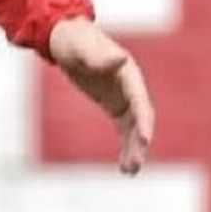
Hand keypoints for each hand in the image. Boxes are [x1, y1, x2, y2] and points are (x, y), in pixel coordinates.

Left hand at [47, 17, 154, 175]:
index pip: (140, 101)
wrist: (65, 38)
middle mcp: (131, 87)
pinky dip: (125, 147)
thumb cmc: (73, 40)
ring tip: (130, 173)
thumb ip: (98, 56)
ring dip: (134, 150)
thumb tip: (121, 58)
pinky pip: (124, 130)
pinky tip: (124, 168)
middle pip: (141, 119)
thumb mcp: (81, 47)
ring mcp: (124, 98)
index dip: (144, 121)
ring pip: (134, 129)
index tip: (145, 140)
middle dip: (140, 143)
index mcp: (128, 73)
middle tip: (136, 165)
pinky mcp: (114, 106)